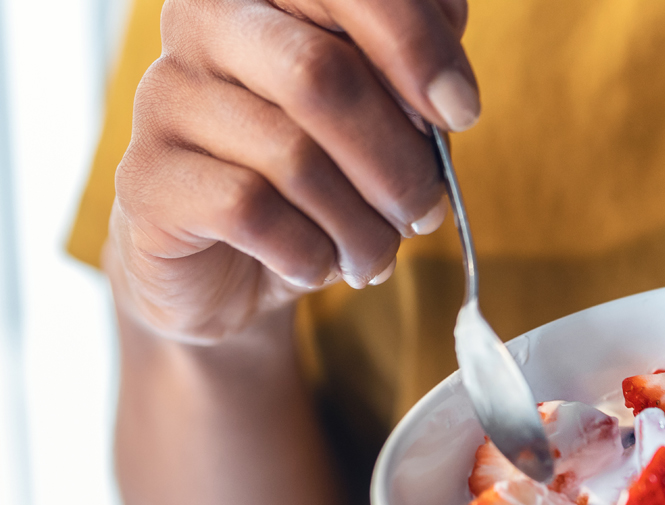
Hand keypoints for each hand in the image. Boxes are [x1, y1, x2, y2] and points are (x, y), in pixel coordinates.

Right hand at [107, 0, 475, 341]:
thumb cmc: (319, 173)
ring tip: (374, 252)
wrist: (231, 261)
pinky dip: (309, 252)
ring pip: (293, 157)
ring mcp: (165, 96)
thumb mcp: (384, 117)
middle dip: (398, 161)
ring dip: (361, 226)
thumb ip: (414, 83)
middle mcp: (204, 22)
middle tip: (422, 210)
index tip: (460, 111)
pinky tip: (318, 263)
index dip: (417, 46)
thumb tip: (448, 96)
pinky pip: (251, 211)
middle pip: (321, 74)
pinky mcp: (147, 178)